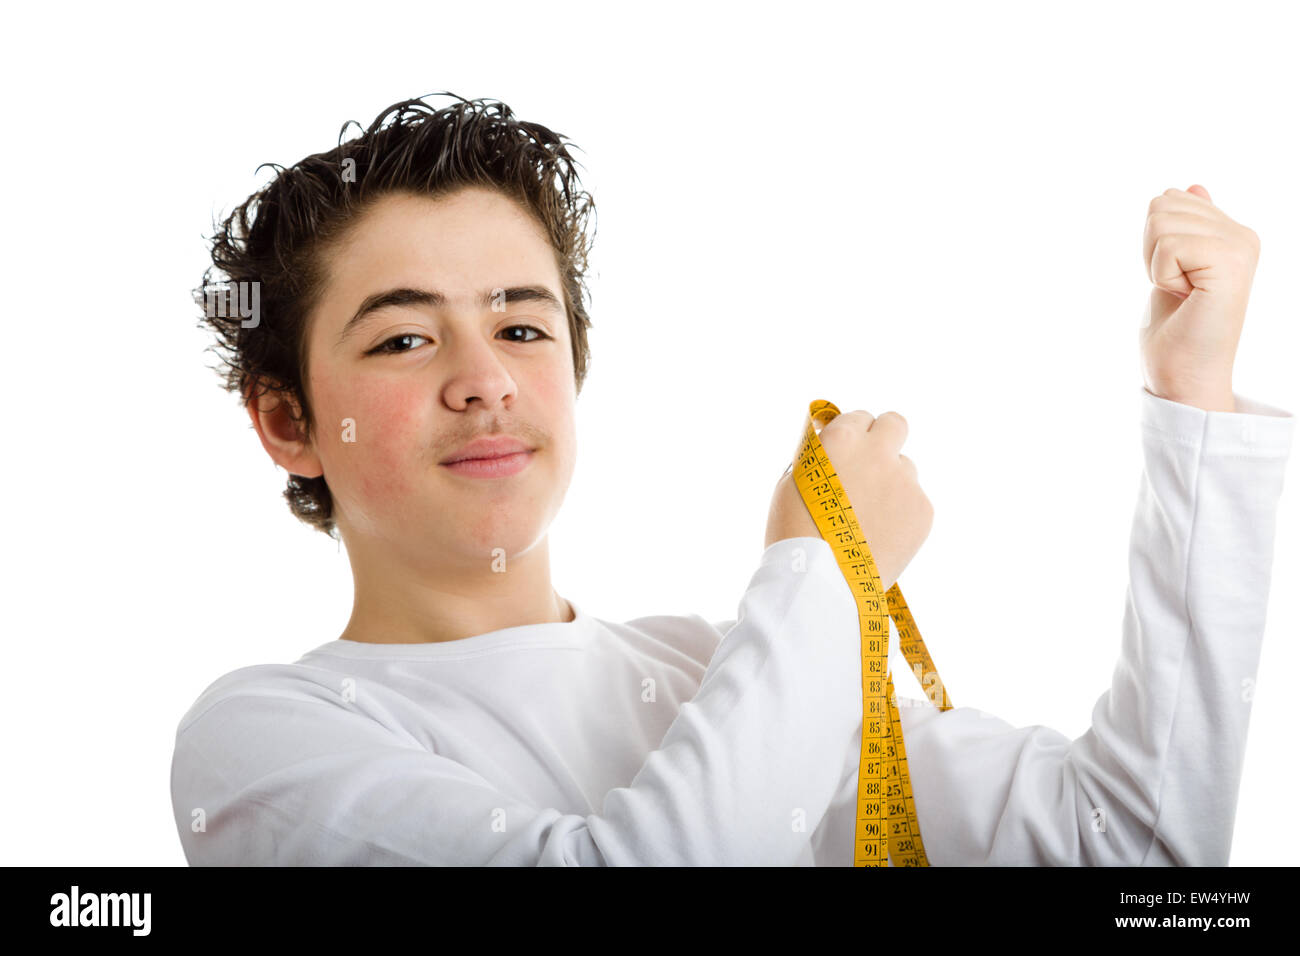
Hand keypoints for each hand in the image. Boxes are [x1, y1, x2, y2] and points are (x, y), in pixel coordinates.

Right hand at [764, 409, 932, 591]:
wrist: (822, 582)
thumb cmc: (795, 533)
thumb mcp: (792, 482)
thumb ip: (818, 456)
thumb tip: (830, 441)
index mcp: (840, 439)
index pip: (858, 417)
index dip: (851, 435)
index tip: (846, 452)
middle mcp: (877, 453)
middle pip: (895, 424)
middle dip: (884, 438)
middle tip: (871, 464)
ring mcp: (904, 481)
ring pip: (905, 468)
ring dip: (890, 483)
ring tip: (867, 519)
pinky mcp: (923, 510)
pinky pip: (914, 502)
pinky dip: (900, 515)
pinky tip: (879, 536)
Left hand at [1140, 184, 1258, 412]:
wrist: (1184, 377)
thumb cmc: (1176, 332)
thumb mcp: (1173, 269)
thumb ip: (1187, 229)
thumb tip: (1191, 187)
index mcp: (1231, 233)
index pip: (1168, 200)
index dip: (1152, 244)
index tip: (1175, 279)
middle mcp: (1242, 235)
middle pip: (1162, 205)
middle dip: (1151, 250)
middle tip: (1176, 288)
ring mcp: (1240, 247)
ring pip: (1161, 221)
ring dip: (1156, 264)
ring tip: (1182, 293)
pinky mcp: (1229, 262)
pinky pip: (1167, 246)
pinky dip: (1161, 275)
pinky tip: (1185, 297)